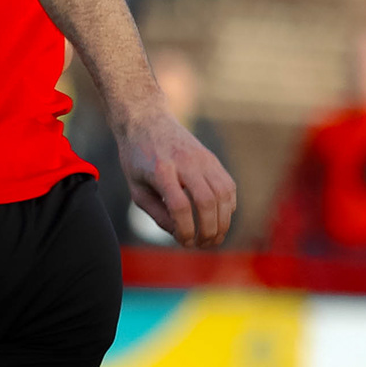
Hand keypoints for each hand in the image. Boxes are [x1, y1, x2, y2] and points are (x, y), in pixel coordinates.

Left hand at [117, 109, 238, 249]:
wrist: (147, 121)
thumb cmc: (137, 159)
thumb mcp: (136, 188)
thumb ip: (156, 212)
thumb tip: (179, 234)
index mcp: (161, 171)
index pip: (180, 206)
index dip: (185, 229)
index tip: (184, 242)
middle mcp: (186, 163)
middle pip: (207, 201)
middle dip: (209, 229)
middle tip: (203, 245)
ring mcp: (203, 159)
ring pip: (224, 194)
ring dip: (223, 221)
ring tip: (214, 237)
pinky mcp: (213, 159)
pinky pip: (229, 186)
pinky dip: (229, 206)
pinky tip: (220, 218)